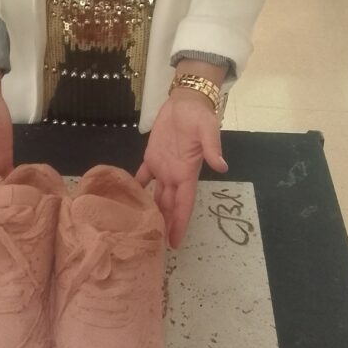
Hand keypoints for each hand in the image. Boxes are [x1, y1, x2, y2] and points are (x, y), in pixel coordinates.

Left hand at [136, 90, 226, 248]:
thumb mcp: (208, 130)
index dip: (180, 224)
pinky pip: (143, 176)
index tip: (175, 243)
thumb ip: (212, 148)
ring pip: (156, 195)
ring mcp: (163, 167)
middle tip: (153, 246)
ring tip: (139, 229)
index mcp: (188, 172)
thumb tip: (222, 167)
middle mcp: (175, 175)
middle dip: (164, 225)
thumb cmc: (199, 116)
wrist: (186, 101)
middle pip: (169, 206)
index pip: (184, 204)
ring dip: (151, 211)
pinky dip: (136, 187)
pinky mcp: (152, 156)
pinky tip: (126, 199)